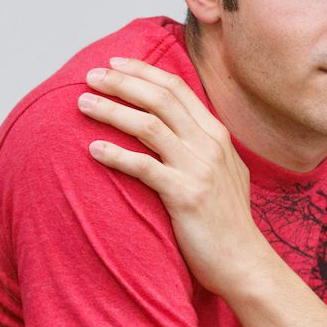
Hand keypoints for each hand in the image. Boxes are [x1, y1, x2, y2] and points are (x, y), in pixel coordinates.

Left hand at [79, 57, 274, 295]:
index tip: (114, 64)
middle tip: (90, 76)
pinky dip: (116, 155)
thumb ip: (201, 146)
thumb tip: (175, 127)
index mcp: (216, 134)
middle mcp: (210, 145)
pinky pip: (144, 167)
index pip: (176, 88)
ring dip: (112, 111)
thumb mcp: (223, 172)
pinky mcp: (186, 195)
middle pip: (160, 99)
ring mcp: (199, 169)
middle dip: (122, 82)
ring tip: (83, 104)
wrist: (244, 262)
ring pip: (149, 126)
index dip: (142, 71)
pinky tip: (93, 150)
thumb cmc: (226, 221)